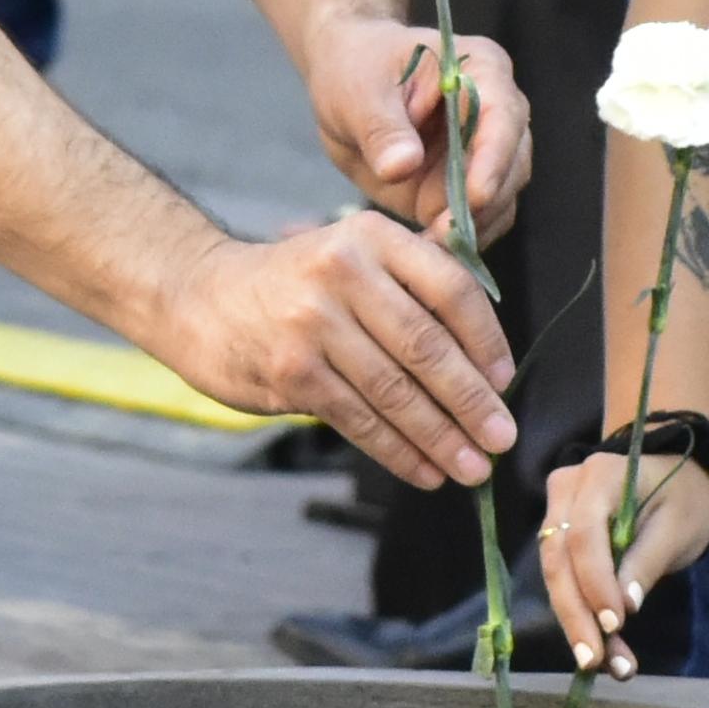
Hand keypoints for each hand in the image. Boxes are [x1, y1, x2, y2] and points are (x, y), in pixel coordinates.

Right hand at [153, 213, 515, 494]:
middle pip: (426, 346)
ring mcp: (314, 322)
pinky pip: (359, 418)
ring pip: (395, 391)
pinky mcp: (292, 370)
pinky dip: (398, 450)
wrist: (203, 298)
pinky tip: (426, 470)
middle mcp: (344, 271)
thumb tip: (487, 355)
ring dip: (441, 437)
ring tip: (472, 467)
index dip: (485, 340)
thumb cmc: (297, 284)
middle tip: (501, 438)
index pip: (450, 288)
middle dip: (471, 401)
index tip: (505, 381)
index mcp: (373, 237)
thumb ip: (414, 284)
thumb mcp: (353, 256)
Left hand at [306, 14, 530, 232]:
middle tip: (441, 233)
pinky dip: (458, 239)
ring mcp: (486, 152)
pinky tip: (426, 248)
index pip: (503, 116)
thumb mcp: (358, 92)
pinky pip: (480, 220)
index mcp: (481, 70)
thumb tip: (403, 166)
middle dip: (482, 203)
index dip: (494, 158)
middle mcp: (498, 112)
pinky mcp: (469, 185)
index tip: (476, 196)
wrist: (346, 83)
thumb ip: (381, 129)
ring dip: (471, 227)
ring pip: (502, 199)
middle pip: (513, 164)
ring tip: (427, 244)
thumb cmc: (357, 68)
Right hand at [540, 451, 708, 672]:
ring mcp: (556, 510)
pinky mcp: (558, 533)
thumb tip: (625, 607)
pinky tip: (599, 648)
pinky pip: (562, 576)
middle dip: (576, 614)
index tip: (615, 625)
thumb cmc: (684, 497)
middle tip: (593, 660)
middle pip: (559, 559)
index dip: (594, 583)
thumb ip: (647, 562)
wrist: (675, 473)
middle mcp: (567, 489)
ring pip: (554, 573)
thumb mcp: (679, 527)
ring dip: (575, 621)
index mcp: (600, 476)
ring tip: (599, 663)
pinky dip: (579, 613)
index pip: (584, 535)